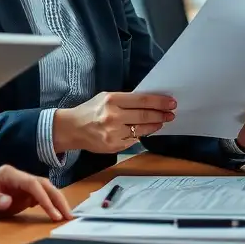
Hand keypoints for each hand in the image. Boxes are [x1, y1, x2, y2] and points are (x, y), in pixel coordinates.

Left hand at [0, 165, 72, 222]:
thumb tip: (9, 200)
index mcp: (7, 174)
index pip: (32, 183)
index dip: (44, 197)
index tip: (53, 212)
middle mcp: (16, 178)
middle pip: (43, 185)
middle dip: (57, 199)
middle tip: (68, 215)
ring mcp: (19, 188)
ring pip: (44, 192)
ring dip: (56, 202)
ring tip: (67, 217)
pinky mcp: (20, 198)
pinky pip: (39, 200)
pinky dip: (50, 207)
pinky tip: (57, 216)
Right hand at [51, 92, 175, 153]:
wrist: (73, 128)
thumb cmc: (90, 111)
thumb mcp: (105, 98)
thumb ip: (125, 100)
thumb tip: (148, 102)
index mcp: (111, 99)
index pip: (142, 100)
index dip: (159, 101)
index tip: (170, 102)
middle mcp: (113, 116)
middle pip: (145, 115)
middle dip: (161, 114)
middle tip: (171, 113)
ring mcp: (114, 132)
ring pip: (142, 129)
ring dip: (155, 125)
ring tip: (162, 121)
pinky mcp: (114, 145)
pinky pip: (134, 140)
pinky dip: (141, 134)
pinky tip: (146, 130)